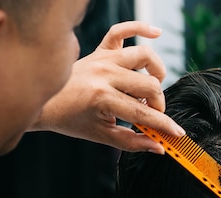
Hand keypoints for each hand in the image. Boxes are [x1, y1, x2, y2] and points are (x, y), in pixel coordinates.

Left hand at [30, 21, 183, 152]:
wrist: (43, 102)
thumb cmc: (70, 120)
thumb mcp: (102, 136)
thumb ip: (132, 142)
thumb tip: (159, 147)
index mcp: (102, 97)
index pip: (143, 112)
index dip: (163, 124)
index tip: (177, 133)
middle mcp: (104, 73)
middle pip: (150, 85)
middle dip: (158, 104)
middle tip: (150, 114)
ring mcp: (102, 58)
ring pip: (144, 56)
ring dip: (156, 72)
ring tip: (151, 88)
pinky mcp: (100, 49)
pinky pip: (122, 30)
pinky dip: (140, 27)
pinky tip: (156, 33)